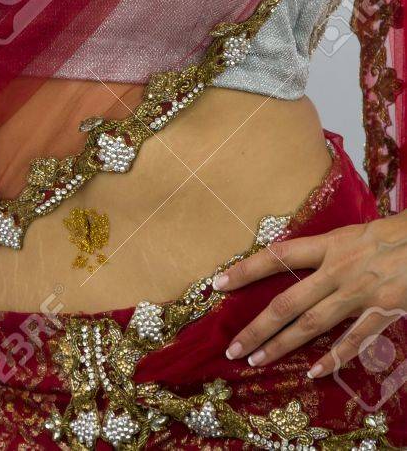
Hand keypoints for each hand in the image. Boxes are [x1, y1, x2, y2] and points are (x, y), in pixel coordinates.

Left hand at [212, 214, 406, 378]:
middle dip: (257, 327)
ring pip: (311, 325)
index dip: (246, 270)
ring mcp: (358, 294)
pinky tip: (312, 372)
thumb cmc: (390, 235)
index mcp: (328, 245)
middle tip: (233, 347)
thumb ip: (324, 251)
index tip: (217, 284)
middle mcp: (337, 270)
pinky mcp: (381, 312)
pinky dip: (332, 358)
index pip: (277, 256)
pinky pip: (352, 341)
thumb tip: (294, 262)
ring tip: (257, 361)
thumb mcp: (350, 234)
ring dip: (282, 345)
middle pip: (287, 302)